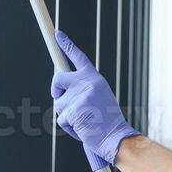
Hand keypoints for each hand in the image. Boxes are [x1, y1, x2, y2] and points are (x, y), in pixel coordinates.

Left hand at [50, 30, 139, 170]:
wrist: (116, 137)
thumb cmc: (107, 121)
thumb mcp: (99, 98)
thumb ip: (82, 89)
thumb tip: (60, 89)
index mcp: (95, 78)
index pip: (79, 57)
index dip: (67, 44)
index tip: (57, 34)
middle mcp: (88, 83)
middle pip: (58, 78)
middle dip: (55, 90)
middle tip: (60, 97)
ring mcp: (80, 96)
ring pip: (59, 104)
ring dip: (66, 115)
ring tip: (84, 121)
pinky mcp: (73, 111)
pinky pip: (61, 119)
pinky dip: (69, 127)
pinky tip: (83, 129)